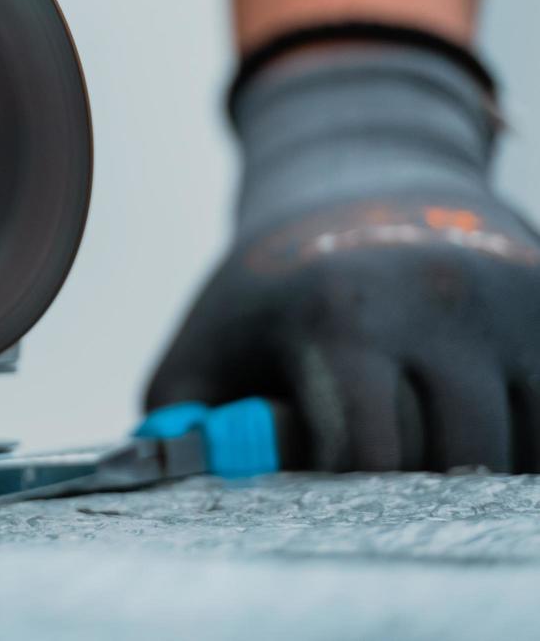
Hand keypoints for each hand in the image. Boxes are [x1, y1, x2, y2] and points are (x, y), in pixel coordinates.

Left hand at [147, 42, 539, 471]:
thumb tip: (179, 493)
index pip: (369, 452)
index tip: (319, 484)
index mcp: (342, 313)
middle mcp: (438, 303)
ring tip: (411, 439)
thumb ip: (185, 430)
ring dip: (468, 470)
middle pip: (455, 457)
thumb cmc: (271, 296)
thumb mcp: (205, 349)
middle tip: (369, 470)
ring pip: (517, 452)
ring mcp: (510, 307)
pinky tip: (459, 423)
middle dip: (409, 483)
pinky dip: (516, 447)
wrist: (360, 193)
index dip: (343, 488)